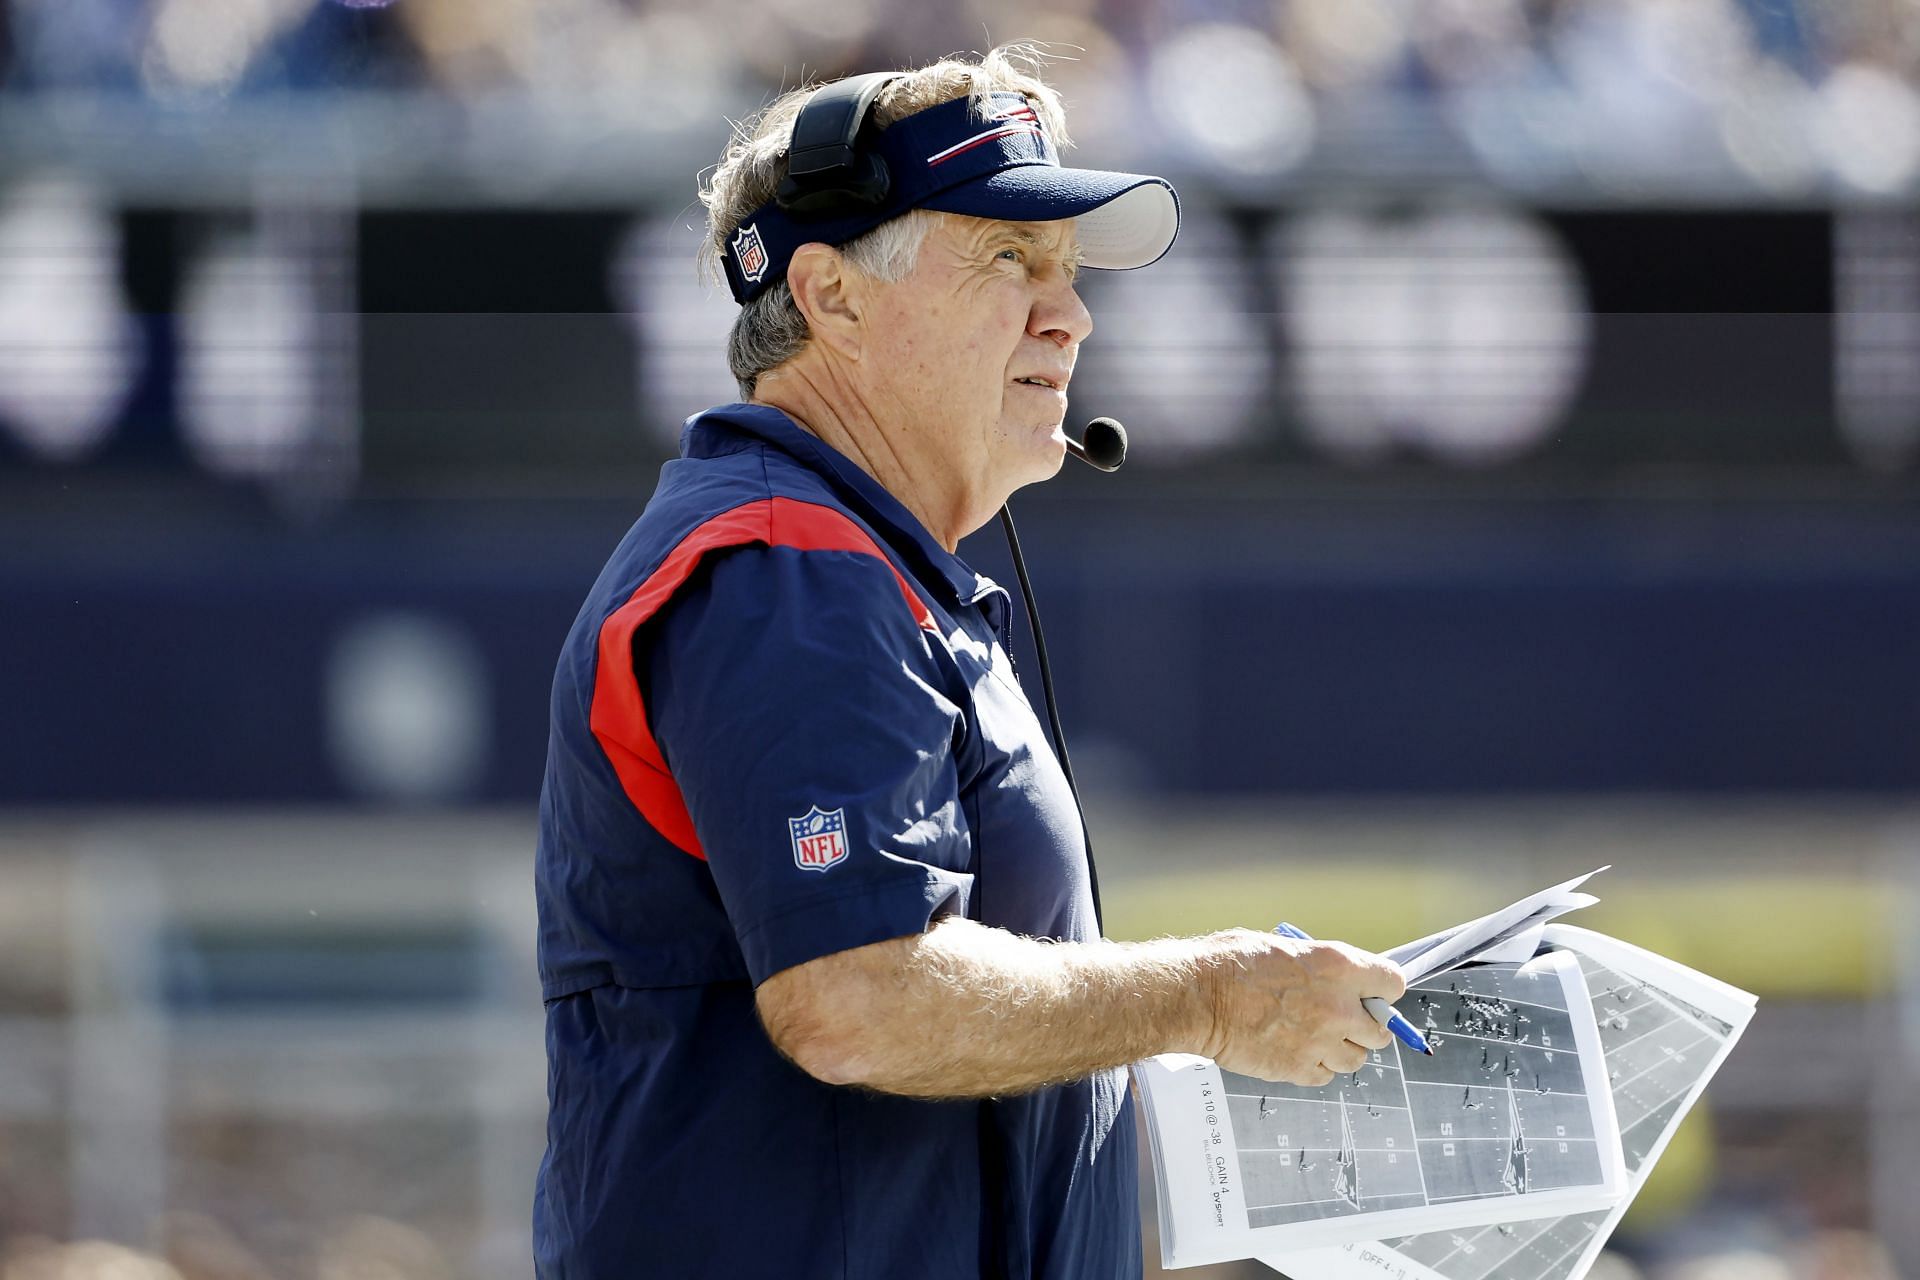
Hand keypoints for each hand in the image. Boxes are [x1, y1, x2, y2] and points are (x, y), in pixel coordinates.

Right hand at [1195, 930, 1404, 1085]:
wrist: (1196, 998)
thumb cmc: (1228, 966)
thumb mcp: (1284, 947)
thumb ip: (1319, 967)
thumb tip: (1335, 979)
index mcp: (1337, 966)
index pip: (1392, 983)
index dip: (1383, 991)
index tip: (1375, 996)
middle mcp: (1337, 1006)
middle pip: (1381, 1031)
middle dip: (1367, 1026)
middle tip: (1346, 1021)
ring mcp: (1321, 1042)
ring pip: (1357, 1059)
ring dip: (1342, 1050)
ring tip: (1316, 1037)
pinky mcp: (1299, 1070)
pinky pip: (1326, 1076)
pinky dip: (1316, 1067)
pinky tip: (1297, 1050)